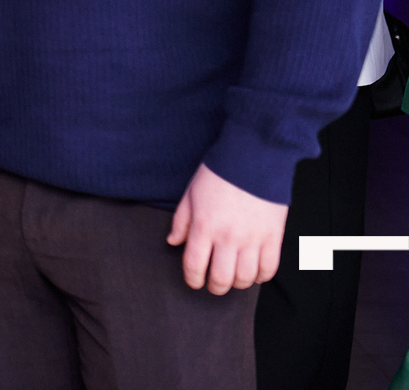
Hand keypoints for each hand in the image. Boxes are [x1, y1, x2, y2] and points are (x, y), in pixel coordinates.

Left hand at [167, 163, 287, 293]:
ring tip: (233, 278)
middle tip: (213, 284)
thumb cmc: (218, 175)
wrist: (253, 159)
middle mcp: (228, 237)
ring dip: (237, 284)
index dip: (192, 279)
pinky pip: (269, 269)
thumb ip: (181, 222)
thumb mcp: (190, 195)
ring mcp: (253, 239)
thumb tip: (174, 242)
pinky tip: (253, 272)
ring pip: (245, 278)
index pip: (194, 265)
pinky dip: (260, 277)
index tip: (194, 281)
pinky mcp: (273, 237)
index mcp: (204, 227)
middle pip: (221, 278)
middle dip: (215, 287)